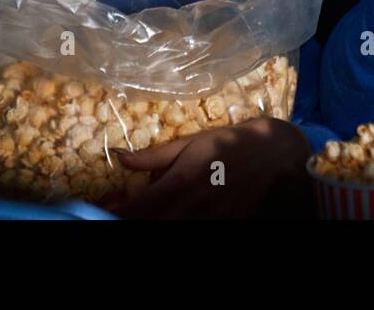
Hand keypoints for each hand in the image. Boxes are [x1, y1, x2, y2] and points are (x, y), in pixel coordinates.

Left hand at [111, 118, 312, 219]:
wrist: (270, 153)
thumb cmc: (226, 142)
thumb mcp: (190, 143)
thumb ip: (155, 156)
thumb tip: (120, 157)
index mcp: (182, 181)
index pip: (140, 207)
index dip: (119, 212)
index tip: (103, 210)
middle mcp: (194, 205)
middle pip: (154, 224)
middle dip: (133, 221)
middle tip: (115, 216)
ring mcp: (211, 220)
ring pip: (174, 230)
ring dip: (155, 224)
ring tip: (144, 215)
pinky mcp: (226, 226)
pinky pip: (198, 231)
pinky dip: (179, 226)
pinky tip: (174, 217)